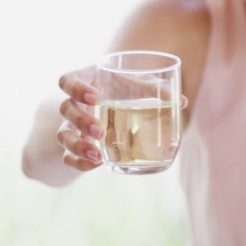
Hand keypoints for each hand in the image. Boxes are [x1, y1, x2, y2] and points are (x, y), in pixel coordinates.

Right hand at [54, 64, 187, 171]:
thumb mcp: (135, 85)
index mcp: (85, 82)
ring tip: (97, 154)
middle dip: (80, 121)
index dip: (75, 88)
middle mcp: (74, 104)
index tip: (94, 97)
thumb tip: (182, 102)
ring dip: (77, 145)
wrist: (107, 107)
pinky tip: (97, 164)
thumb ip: (155, 90)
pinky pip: (67, 157)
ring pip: (63, 135)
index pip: (67, 80)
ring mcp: (71, 126)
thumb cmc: (123, 89)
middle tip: (100, 130)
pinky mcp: (73, 147)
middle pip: (65, 108)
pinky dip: (79, 163)